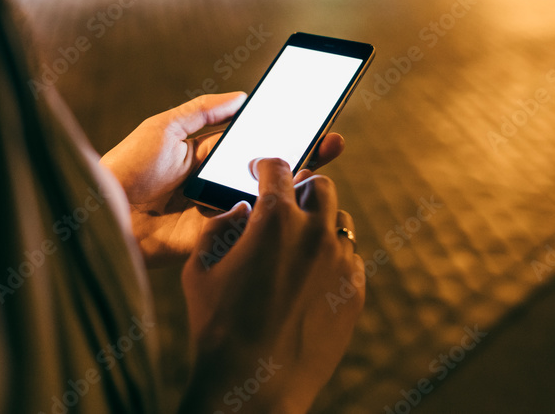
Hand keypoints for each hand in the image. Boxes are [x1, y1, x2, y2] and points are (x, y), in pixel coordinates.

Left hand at [100, 93, 345, 266]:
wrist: (105, 211)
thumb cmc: (129, 166)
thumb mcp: (166, 127)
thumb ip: (205, 111)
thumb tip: (243, 95)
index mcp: (205, 158)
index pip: (253, 143)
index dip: (281, 133)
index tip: (310, 120)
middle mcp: (217, 184)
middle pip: (267, 170)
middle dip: (301, 156)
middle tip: (333, 141)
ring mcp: (220, 212)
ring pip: (265, 197)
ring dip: (294, 183)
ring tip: (321, 160)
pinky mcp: (217, 238)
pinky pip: (251, 224)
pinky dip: (272, 210)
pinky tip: (295, 194)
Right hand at [179, 159, 364, 413]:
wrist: (252, 388)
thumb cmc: (216, 327)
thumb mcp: (199, 269)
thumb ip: (218, 228)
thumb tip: (241, 212)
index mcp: (274, 218)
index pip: (278, 168)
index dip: (266, 166)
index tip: (262, 171)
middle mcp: (314, 232)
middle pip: (320, 186)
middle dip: (301, 188)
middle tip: (287, 202)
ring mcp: (340, 261)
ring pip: (338, 222)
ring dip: (319, 225)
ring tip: (298, 246)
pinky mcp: (355, 290)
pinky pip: (349, 258)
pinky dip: (332, 259)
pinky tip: (311, 278)